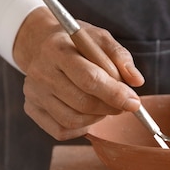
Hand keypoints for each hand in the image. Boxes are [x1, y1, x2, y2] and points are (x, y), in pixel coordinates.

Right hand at [13, 7, 143, 139]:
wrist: (40, 44)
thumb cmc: (75, 43)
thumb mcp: (99, 38)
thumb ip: (120, 57)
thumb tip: (137, 81)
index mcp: (57, 49)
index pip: (89, 79)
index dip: (115, 94)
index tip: (134, 102)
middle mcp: (40, 72)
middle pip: (82, 103)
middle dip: (110, 108)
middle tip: (123, 103)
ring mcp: (33, 92)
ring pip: (73, 120)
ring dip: (97, 117)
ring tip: (103, 105)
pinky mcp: (32, 108)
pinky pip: (62, 130)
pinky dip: (81, 126)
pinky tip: (86, 112)